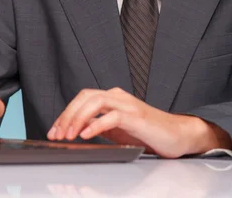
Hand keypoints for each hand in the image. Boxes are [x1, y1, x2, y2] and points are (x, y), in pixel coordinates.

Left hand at [47, 87, 231, 157]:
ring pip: (95, 101)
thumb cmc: (147, 132)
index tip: (54, 131)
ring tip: (68, 135)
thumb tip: (76, 130)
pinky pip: (112, 116)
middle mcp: (118, 97)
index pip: (82, 99)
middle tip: (57, 134)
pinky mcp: (137, 116)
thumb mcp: (117, 130)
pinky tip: (87, 135)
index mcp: (112, 98)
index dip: (65, 113)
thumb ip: (98, 126)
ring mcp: (127, 104)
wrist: (177, 135)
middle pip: (85, 97)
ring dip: (78, 118)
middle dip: (67, 115)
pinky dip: (97, 124)